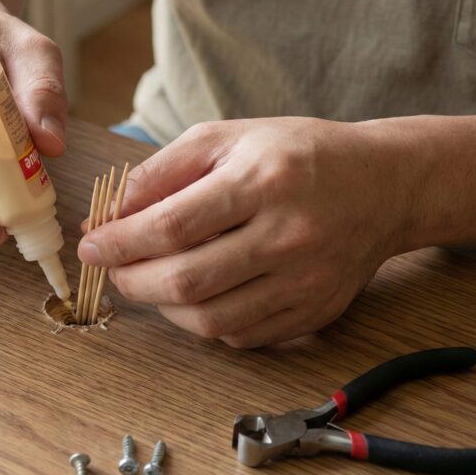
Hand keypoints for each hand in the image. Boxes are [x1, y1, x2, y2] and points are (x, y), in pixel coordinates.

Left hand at [78, 117, 410, 346]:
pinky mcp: (313, 312)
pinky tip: (195, 296)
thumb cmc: (297, 155)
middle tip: (113, 270)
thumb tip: (110, 214)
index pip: (172, 225)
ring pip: (210, 320)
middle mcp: (288, 235)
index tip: (92, 246)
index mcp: (263, 181)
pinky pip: (240, 336)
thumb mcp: (227, 138)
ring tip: (150, 282)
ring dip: (163, 308)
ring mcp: (305, 282)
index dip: (120, 243)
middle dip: (133, 281)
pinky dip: (204, 322)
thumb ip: (164, 171)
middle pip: (187, 281)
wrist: (383, 185)